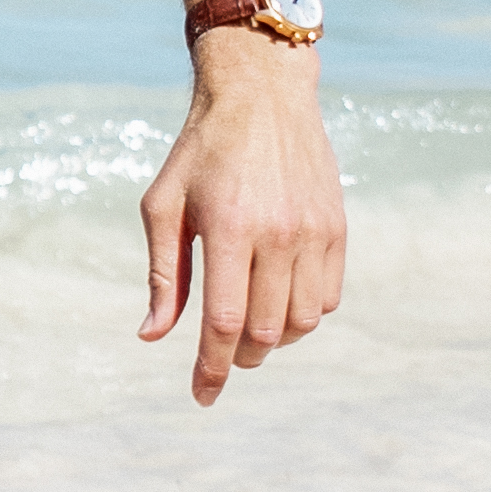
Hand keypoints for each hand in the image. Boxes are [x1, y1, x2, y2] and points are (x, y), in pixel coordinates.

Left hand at [139, 44, 345, 409]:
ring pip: (303, 322)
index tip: (202, 396)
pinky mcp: (337, 228)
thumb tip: (152, 337)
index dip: (212, 368)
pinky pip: (329, 297)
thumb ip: (162, 275)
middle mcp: (278, 232)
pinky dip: (304, 315)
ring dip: (274, 340)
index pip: (224, 322)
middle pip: (265, 330)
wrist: (263, 95)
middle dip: (241, 357)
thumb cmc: (200, 151)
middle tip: (223, 354)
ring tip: (249, 327)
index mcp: (228, 227)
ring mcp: (314, 231)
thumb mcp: (163, 205)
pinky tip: (279, 301)